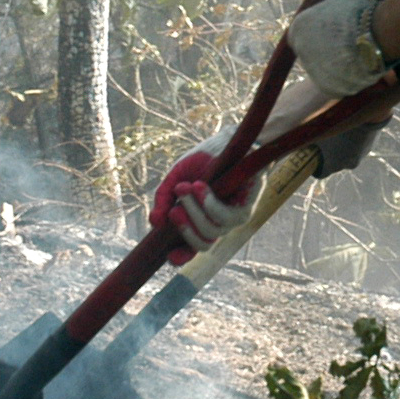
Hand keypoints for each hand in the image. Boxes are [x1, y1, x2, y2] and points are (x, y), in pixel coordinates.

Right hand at [150, 137, 255, 265]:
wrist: (227, 140)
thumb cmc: (202, 161)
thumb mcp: (176, 178)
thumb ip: (164, 199)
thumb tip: (154, 223)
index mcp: (200, 222)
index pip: (191, 249)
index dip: (181, 257)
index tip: (168, 255)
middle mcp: (218, 225)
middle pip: (202, 245)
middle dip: (185, 229)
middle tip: (173, 211)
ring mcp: (233, 219)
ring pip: (212, 231)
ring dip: (194, 212)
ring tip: (187, 188)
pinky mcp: (246, 207)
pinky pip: (225, 217)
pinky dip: (209, 204)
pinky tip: (200, 187)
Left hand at [288, 0, 386, 96]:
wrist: (372, 37)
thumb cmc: (358, 12)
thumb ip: (337, 6)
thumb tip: (344, 8)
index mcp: (298, 27)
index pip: (301, 33)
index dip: (317, 32)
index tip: (333, 32)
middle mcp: (301, 51)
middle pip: (312, 53)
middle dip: (327, 50)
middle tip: (348, 45)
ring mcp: (313, 72)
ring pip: (325, 70)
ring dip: (338, 65)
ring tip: (360, 55)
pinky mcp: (328, 89)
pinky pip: (338, 83)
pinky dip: (349, 78)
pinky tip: (362, 68)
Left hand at [311, 97, 395, 176]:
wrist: (366, 114)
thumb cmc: (337, 123)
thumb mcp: (317, 131)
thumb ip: (305, 140)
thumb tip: (292, 142)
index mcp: (333, 165)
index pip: (321, 173)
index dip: (314, 166)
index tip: (311, 157)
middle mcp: (347, 165)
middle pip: (333, 163)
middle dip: (327, 154)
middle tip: (322, 140)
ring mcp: (360, 157)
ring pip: (345, 154)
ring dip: (340, 147)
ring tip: (337, 131)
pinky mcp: (368, 147)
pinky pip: (355, 146)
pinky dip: (350, 141)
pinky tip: (349, 127)